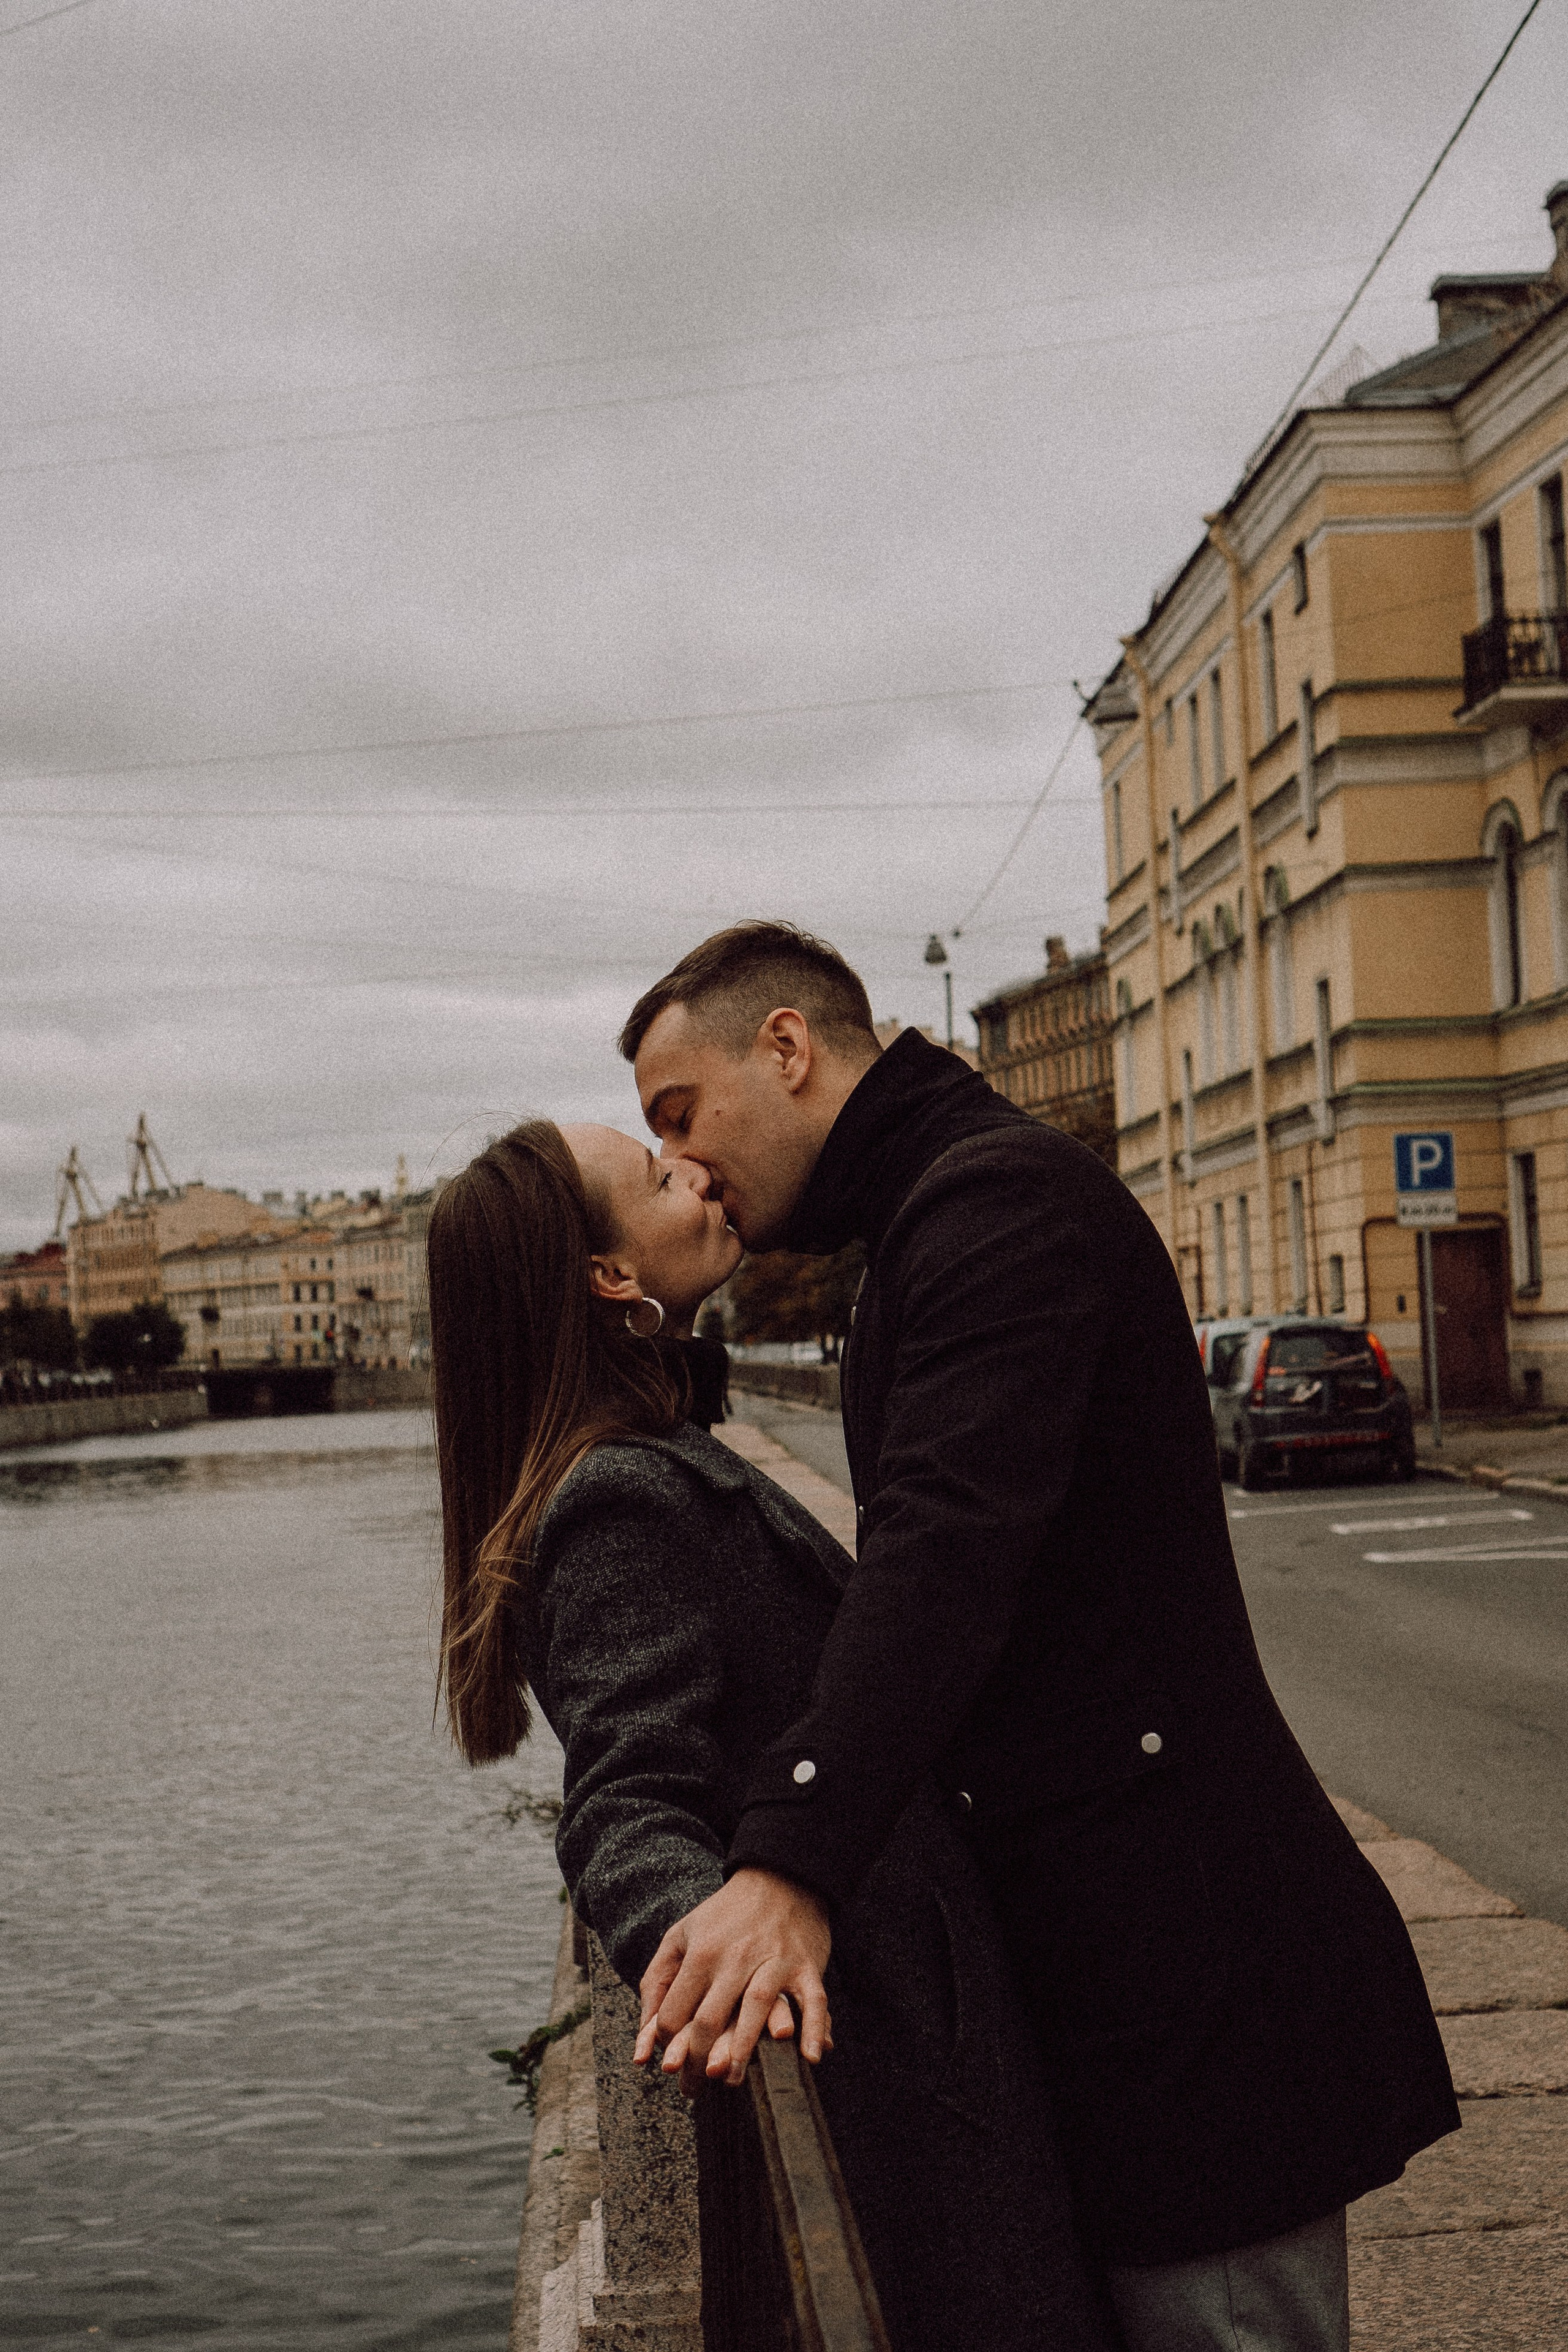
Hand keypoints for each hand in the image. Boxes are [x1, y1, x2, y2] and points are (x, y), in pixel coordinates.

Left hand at [634, 1868, 831, 2087]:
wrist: (779, 1878)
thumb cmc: (723, 1915)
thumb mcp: (680, 1936)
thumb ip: (657, 1982)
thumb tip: (643, 2040)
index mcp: (701, 1953)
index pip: (676, 2011)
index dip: (667, 2043)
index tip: (670, 2063)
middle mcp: (735, 1958)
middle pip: (710, 2017)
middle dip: (697, 2060)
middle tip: (694, 2089)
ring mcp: (773, 1961)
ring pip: (755, 2009)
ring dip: (742, 2049)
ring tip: (730, 2080)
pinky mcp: (805, 1965)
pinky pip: (812, 1999)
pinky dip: (812, 2026)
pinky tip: (809, 2056)